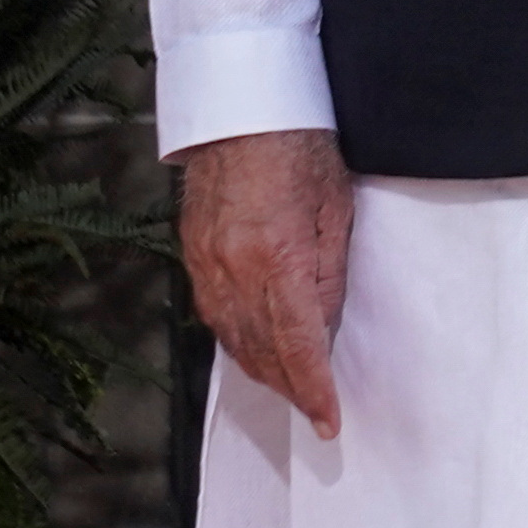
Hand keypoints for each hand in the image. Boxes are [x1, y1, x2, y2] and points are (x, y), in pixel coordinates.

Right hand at [180, 129, 355, 439]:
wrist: (242, 106)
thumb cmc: (300, 146)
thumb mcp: (335, 210)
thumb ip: (329, 276)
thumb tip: (324, 329)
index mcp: (276, 257)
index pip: (297, 346)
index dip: (313, 389)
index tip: (328, 421)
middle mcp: (233, 268)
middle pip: (261, 351)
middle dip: (290, 387)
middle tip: (317, 408)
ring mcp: (206, 262)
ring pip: (232, 338)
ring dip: (262, 369)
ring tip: (290, 386)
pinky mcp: (192, 252)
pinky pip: (213, 312)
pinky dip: (236, 338)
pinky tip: (254, 347)